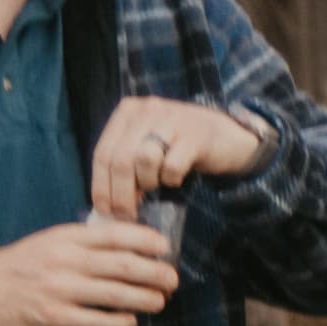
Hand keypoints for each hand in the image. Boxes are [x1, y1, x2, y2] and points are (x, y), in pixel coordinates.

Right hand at [0, 213, 179, 325]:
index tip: (164, 246)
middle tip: (172, 278)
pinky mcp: (53, 317)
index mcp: (63, 238)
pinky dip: (117, 322)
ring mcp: (59, 290)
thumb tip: (118, 245)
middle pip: (121, 265)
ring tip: (160, 301)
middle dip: (153, 272)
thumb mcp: (44, 243)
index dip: (144, 239)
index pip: (113, 234)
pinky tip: (131, 321)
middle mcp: (64, 261)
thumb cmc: (13, 267)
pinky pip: (95, 320)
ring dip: (143, 298)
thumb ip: (77, 243)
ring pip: (113, 294)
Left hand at [87, 96, 270, 222]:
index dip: (100, 186)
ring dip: (147, 183)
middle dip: (120, 194)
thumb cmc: (178, 146)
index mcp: (128, 111)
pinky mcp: (195, 136)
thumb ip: (123, 164)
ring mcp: (173, 120)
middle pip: (120, 160)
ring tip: (155, 187)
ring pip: (144, 160)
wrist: (226, 136)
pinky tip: (175, 179)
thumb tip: (104, 202)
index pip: (102, 153)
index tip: (105, 211)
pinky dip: (171, 180)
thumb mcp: (145, 144)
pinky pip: (172, 166)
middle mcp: (148, 110)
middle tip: (127, 215)